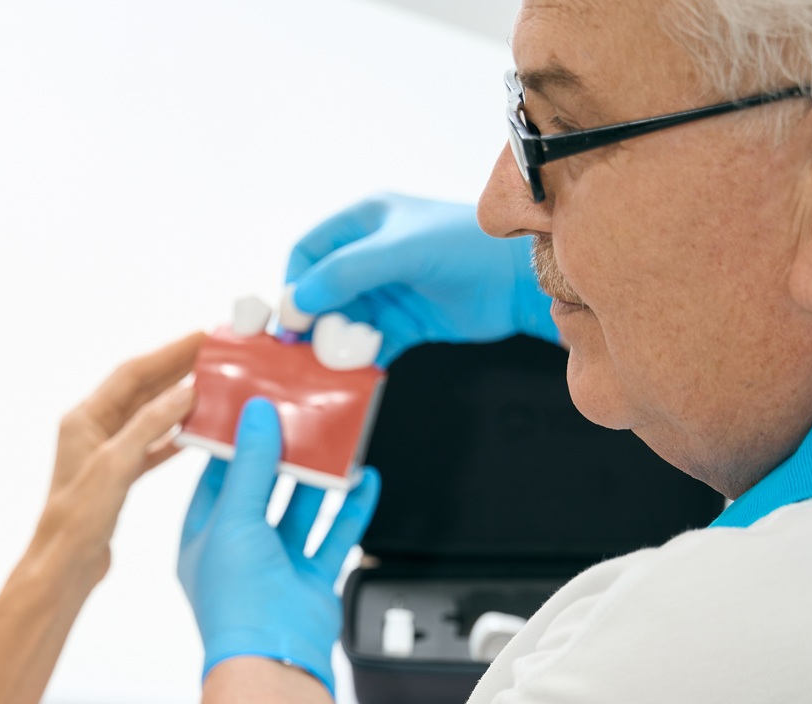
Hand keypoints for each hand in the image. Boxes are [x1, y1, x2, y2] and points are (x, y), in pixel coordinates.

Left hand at [29, 332, 205, 587]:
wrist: (64, 566)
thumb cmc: (77, 520)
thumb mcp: (115, 465)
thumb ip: (149, 426)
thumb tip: (184, 394)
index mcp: (84, 419)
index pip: (132, 373)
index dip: (168, 353)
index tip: (201, 338)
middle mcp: (93, 430)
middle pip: (141, 389)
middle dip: (177, 369)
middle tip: (214, 355)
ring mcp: (106, 453)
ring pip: (148, 416)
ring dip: (178, 400)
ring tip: (213, 385)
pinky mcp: (118, 477)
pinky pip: (151, 445)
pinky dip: (174, 436)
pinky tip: (198, 431)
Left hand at [177, 399, 379, 694]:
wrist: (275, 658)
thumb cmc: (237, 601)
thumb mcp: (233, 517)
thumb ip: (248, 464)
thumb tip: (254, 415)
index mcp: (203, 538)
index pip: (215, 479)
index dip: (232, 444)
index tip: (251, 411)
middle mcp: (237, 551)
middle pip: (261, 491)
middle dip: (281, 457)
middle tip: (298, 418)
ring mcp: (275, 566)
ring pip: (299, 510)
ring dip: (318, 479)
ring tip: (334, 443)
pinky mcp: (310, 580)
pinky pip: (333, 536)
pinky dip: (350, 509)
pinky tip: (364, 481)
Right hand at [286, 193, 557, 366]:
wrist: (522, 281)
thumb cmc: (465, 248)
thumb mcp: (402, 250)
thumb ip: (346, 272)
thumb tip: (297, 303)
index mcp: (365, 222)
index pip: (308, 252)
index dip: (293, 284)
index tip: (290, 321)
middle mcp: (371, 255)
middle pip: (320, 292)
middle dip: (311, 322)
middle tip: (306, 351)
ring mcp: (387, 290)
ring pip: (342, 322)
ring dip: (334, 345)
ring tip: (334, 364)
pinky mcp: (405, 322)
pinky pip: (368, 345)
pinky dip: (359, 361)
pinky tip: (356, 373)